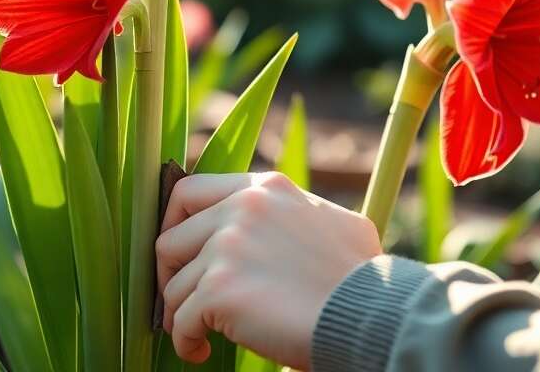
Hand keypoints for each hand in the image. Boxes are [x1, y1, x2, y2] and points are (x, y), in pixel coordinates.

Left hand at [155, 171, 381, 365]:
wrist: (370, 313)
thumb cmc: (361, 278)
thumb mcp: (332, 221)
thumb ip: (294, 213)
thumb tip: (285, 221)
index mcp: (265, 189)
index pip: (189, 190)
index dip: (174, 223)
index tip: (180, 252)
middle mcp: (241, 209)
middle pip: (170, 239)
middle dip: (169, 274)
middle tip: (183, 297)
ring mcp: (227, 248)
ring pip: (174, 286)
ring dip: (180, 315)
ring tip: (197, 333)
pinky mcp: (219, 291)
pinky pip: (181, 320)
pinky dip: (185, 340)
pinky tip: (201, 351)